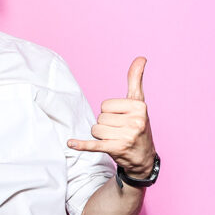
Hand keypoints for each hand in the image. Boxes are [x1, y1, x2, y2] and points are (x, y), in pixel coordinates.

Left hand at [68, 57, 156, 177]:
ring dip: (101, 136)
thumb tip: (141, 57)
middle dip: (106, 125)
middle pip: (100, 117)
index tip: (122, 119)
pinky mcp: (116, 148)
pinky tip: (70, 143)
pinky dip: (82, 145)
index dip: (110, 112)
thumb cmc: (138, 126)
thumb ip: (135, 80)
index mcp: (139, 106)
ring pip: (95, 129)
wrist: (144, 157)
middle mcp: (135, 121)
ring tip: (116, 139)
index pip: (105, 105)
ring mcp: (126, 136)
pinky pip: (94, 145)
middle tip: (120, 131)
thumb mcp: (138, 103)